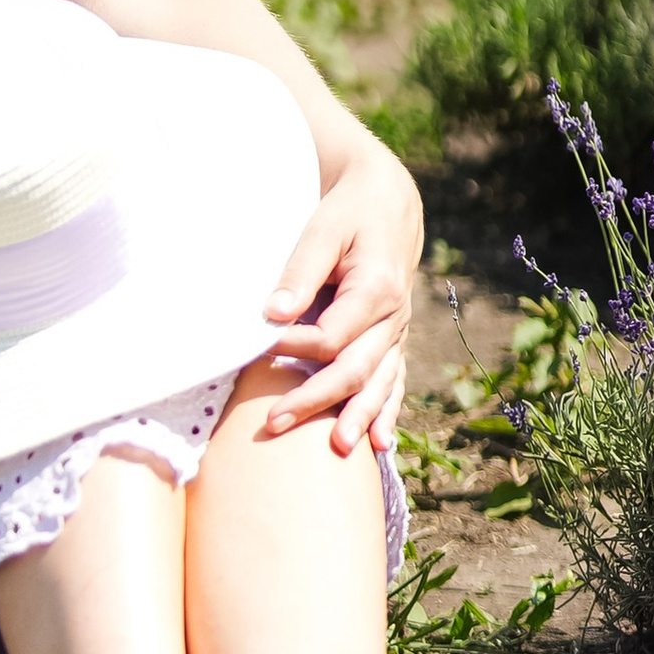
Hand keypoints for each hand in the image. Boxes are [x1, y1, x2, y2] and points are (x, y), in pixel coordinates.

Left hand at [259, 144, 420, 455]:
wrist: (388, 205)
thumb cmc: (348, 213)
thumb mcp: (323, 229)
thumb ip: (300, 272)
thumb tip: (273, 314)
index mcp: (378, 289)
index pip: (331, 336)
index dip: (292, 347)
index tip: (258, 347)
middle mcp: (394, 319)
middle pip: (354, 370)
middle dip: (315, 399)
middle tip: (275, 422)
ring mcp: (396, 334)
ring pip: (378, 384)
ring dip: (356, 418)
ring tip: (336, 448)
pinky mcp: (392, 342)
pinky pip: (392, 383)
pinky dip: (385, 413)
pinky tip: (379, 445)